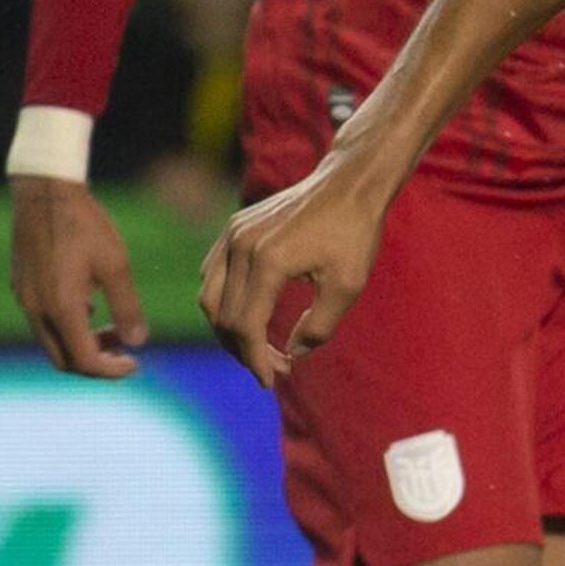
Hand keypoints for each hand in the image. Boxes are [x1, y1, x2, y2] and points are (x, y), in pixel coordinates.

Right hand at [9, 178, 145, 378]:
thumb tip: (138, 342)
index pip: (84, 360)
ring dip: (81, 344)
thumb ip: (127, 307)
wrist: (45, 193)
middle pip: (63, 360)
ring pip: (52, 342)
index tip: (135, 362)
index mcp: (61, 307)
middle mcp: (37, 309)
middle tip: (124, 349)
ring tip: (113, 327)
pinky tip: (90, 306)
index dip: (112, 370)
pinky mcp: (21, 287)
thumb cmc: (84, 225)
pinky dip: (67, 327)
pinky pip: (43, 323)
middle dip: (96, 362)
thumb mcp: (115, 265)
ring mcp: (25, 299)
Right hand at [198, 156, 388, 385]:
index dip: (255, 360)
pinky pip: (213, 273)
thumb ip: (319, 327)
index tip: (272, 381)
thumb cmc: (354, 233)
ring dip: (229, 329)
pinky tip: (248, 317)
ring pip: (210, 296)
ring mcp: (231, 235)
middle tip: (273, 368)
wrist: (348, 184)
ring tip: (257, 350)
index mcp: (266, 262)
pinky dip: (224, 301)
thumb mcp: (347, 286)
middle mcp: (239, 246)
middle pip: (222, 315)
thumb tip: (293, 355)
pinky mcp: (233, 228)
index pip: (245, 326)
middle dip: (244, 350)